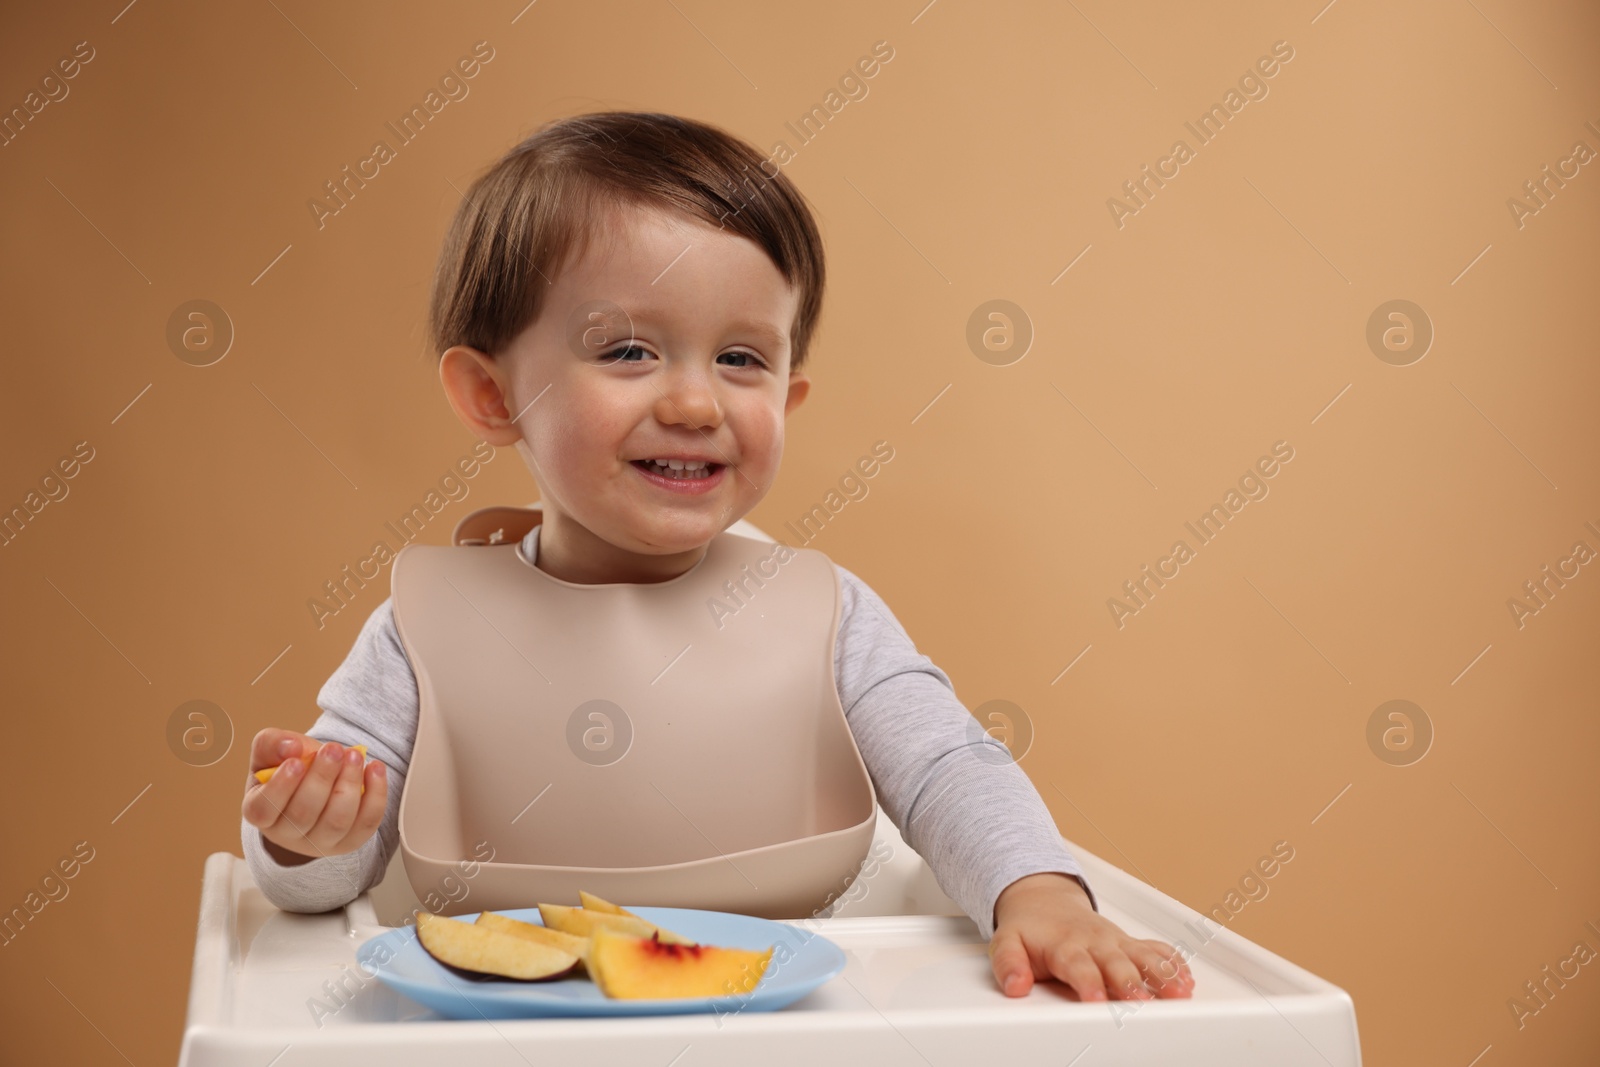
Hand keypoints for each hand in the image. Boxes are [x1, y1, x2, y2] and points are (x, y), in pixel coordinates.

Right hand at [242, 728, 386, 864]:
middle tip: (333, 749)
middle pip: (303, 814)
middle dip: (322, 778)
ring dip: (349, 785)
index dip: (280, 788)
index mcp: (259, 811)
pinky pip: (366, 823)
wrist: (315, 780)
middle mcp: (286, 834)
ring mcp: (319, 842)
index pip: (263, 809)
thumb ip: (273, 743)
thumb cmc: (288, 766)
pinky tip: (374, 768)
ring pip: (336, 821)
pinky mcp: (349, 841)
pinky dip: (375, 794)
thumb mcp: (272, 749)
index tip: (296, 762)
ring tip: (354, 755)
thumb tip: (291, 747)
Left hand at [989, 872, 1194, 1000]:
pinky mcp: (1129, 943)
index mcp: (1065, 945)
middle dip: (1130, 981)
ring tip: (1179, 991)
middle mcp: (1095, 942)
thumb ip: (1008, 964)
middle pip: (1117, 963)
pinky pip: (1156, 950)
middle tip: (1140, 1000)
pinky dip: (1172, 963)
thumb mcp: (1006, 941)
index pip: (1078, 966)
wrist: (1043, 899)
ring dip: (1161, 973)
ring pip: (1143, 956)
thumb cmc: (1029, 928)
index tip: (1094, 1000)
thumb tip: (1014, 986)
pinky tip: (1186, 979)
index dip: (1087, 982)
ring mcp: (1115, 942)